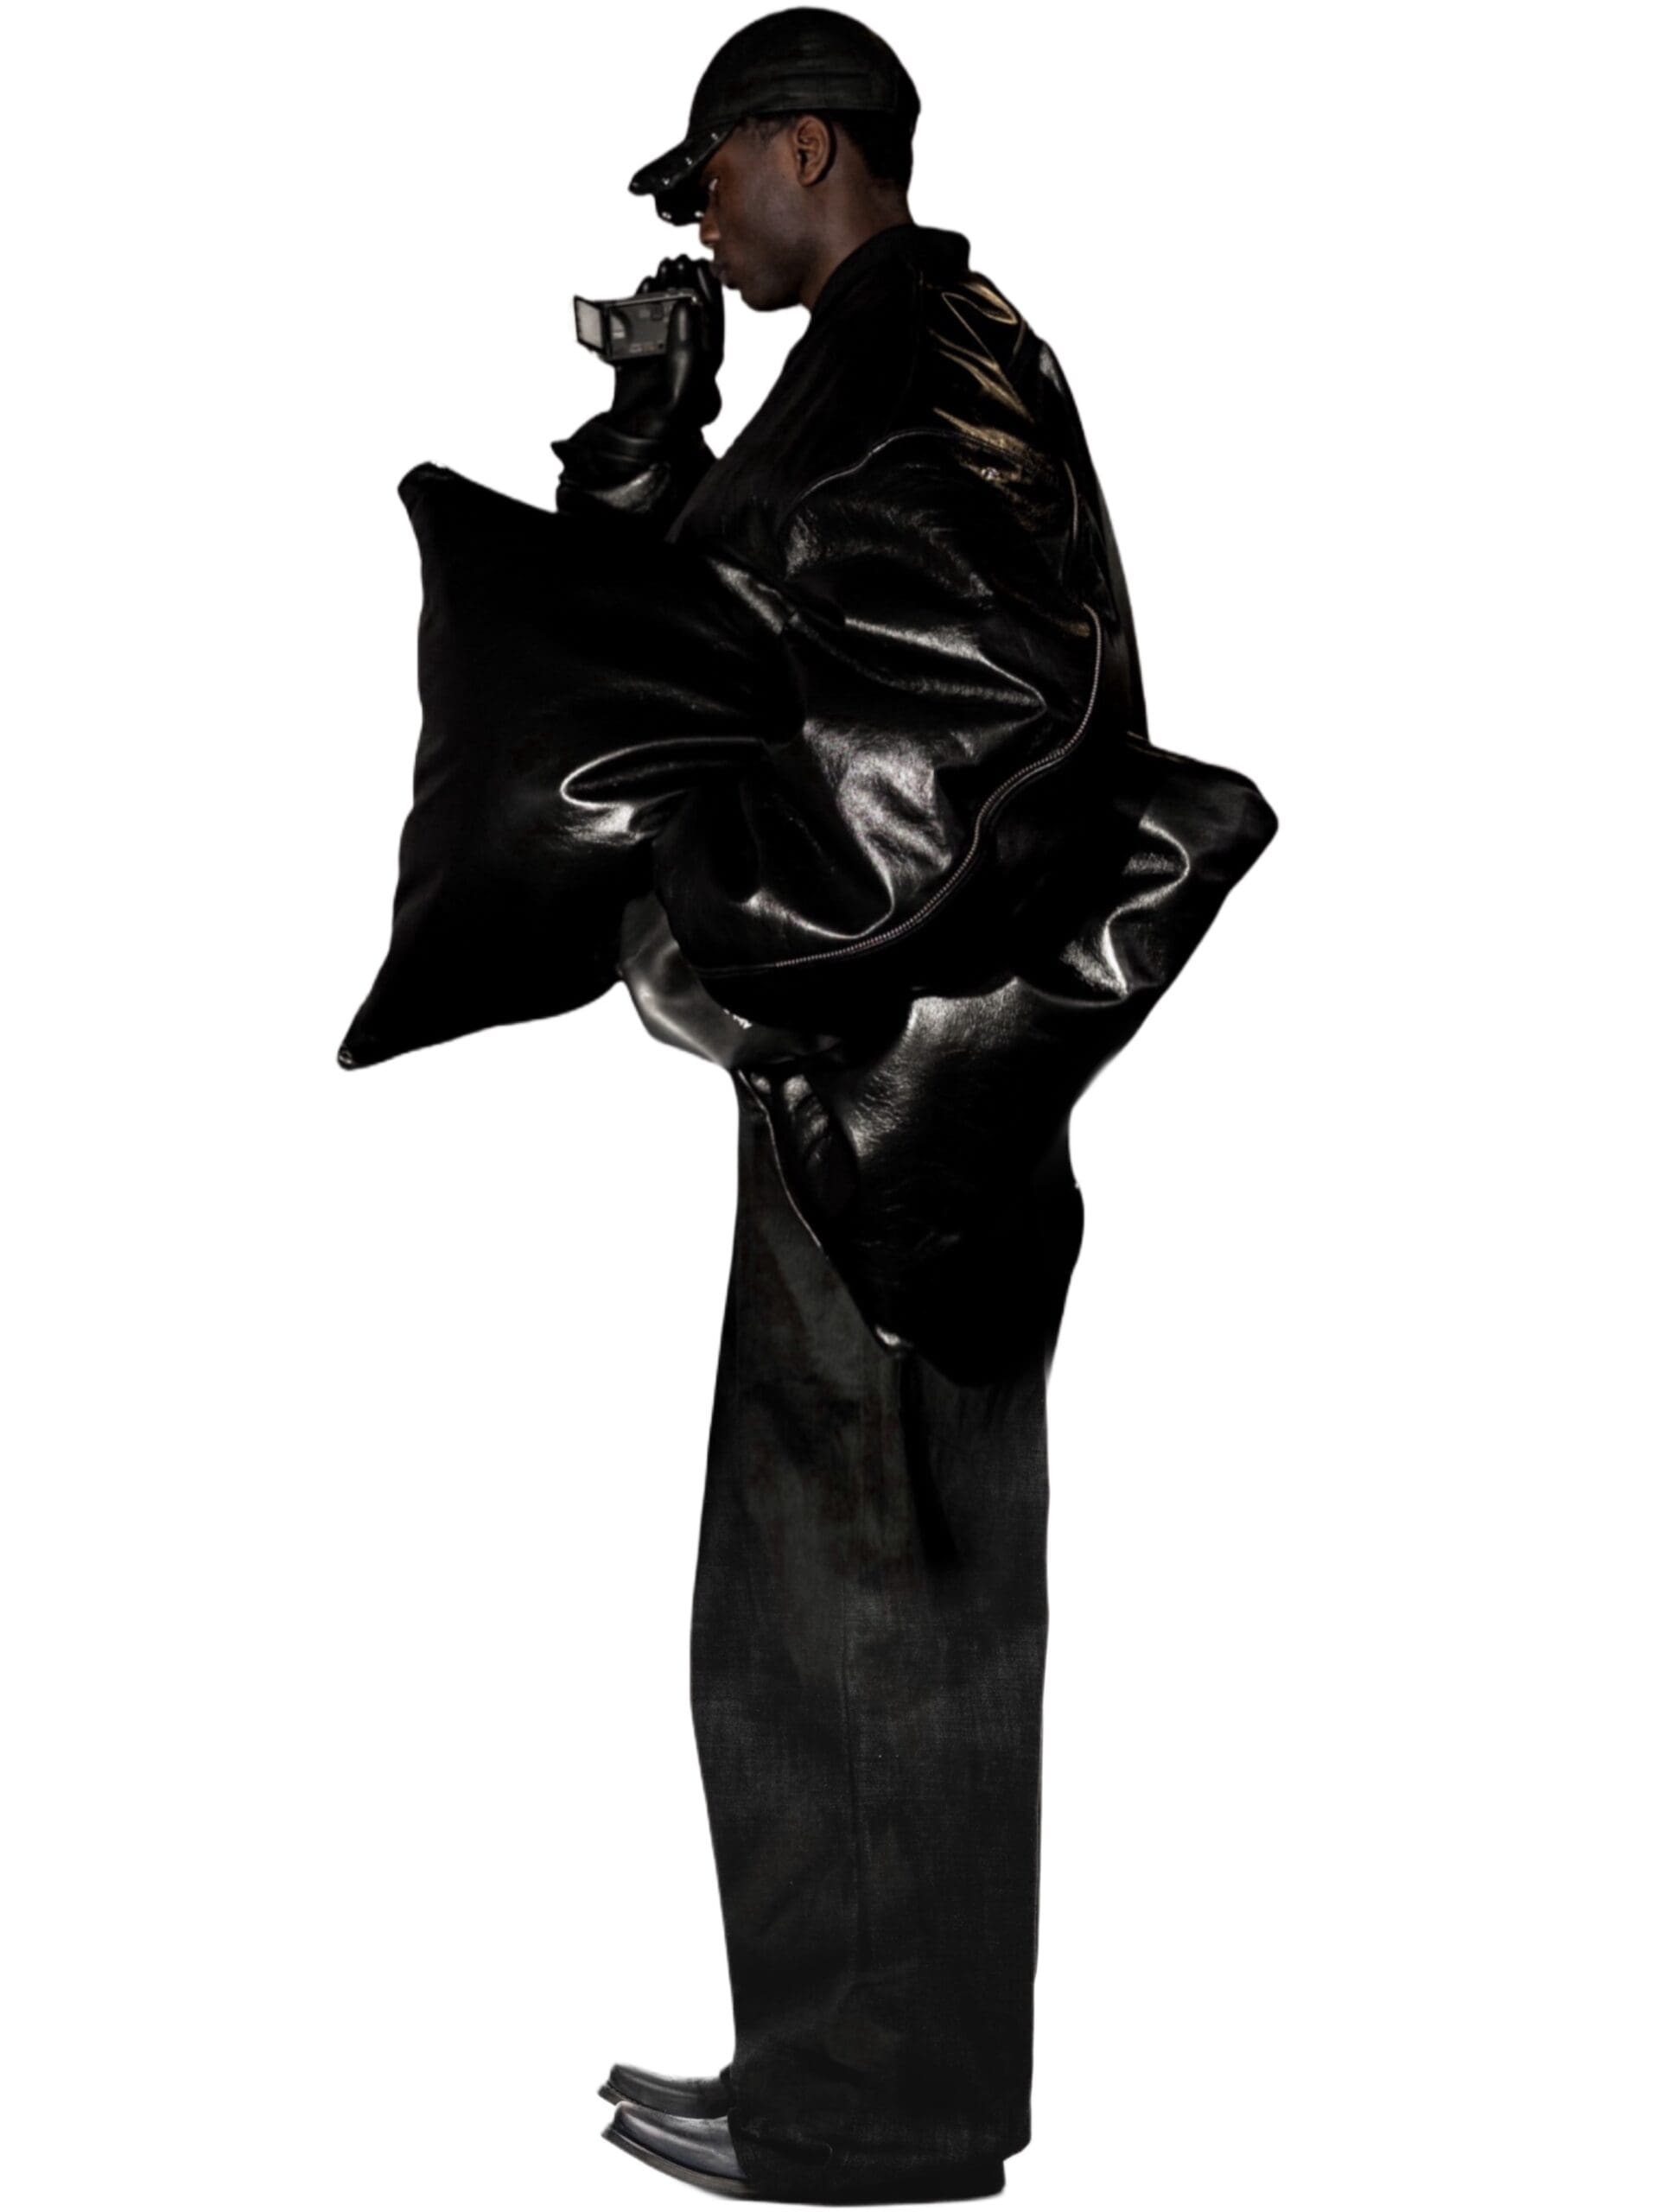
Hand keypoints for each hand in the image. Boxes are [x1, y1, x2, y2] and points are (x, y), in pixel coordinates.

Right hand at [610, 254, 723, 443]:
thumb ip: (685, 353)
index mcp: (703, 369)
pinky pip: (642, 326)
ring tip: (662, 266)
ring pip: (667, 317)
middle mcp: (685, 361)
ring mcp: (662, 359)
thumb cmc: (660, 432)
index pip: (712, 325)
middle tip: (679, 260)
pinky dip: (641, 305)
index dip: (708, 295)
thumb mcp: (680, 395)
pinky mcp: (639, 361)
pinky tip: (642, 287)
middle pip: (690, 315)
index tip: (701, 268)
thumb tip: (686, 310)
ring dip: (665, 291)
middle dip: (686, 285)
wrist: (627, 450)